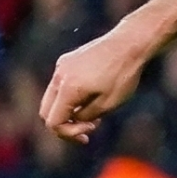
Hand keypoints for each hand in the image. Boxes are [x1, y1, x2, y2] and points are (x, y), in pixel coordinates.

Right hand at [39, 28, 153, 143]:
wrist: (130, 43)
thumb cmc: (123, 75)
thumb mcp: (108, 104)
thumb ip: (85, 116)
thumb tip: (73, 120)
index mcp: (67, 88)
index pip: (53, 121)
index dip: (69, 133)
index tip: (90, 132)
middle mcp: (59, 76)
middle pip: (46, 111)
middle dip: (64, 125)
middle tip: (88, 129)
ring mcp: (61, 66)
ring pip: (52, 98)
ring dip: (67, 110)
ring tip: (94, 113)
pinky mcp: (66, 60)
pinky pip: (60, 85)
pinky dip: (70, 96)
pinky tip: (91, 96)